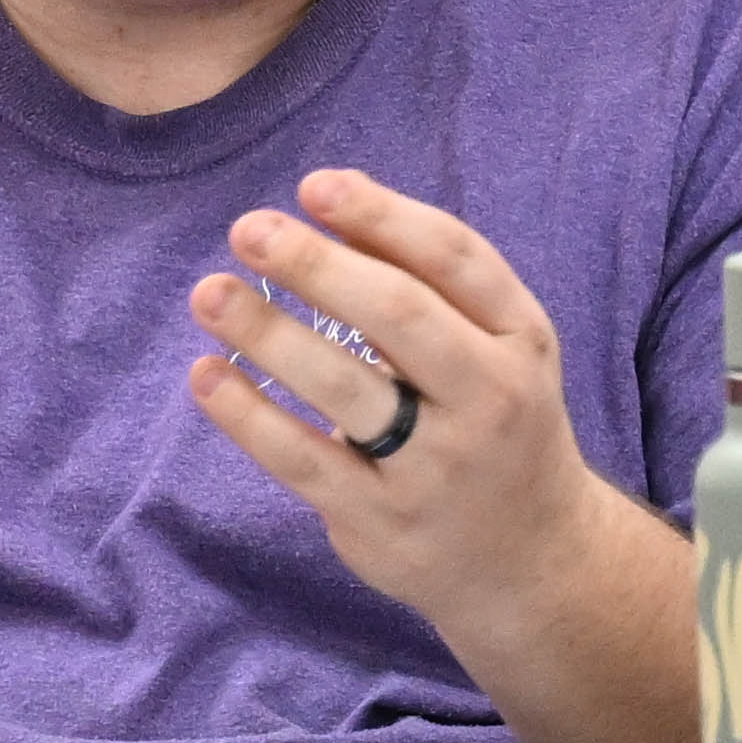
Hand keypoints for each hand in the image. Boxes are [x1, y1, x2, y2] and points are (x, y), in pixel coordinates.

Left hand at [190, 168, 639, 637]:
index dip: (383, 216)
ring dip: (269, 333)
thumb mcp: (498, 348)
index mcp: (521, 339)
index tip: (314, 185)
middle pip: (400, 316)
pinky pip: (303, 460)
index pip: (457, 260)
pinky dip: (249, 416)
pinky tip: (209, 375)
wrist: (532, 557)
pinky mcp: (383, 521)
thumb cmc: (497, 422)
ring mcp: (438, 467)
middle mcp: (490, 399)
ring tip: (211, 293)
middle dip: (318, 266)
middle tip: (250, 229)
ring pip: (345, 388)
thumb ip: (430, 282)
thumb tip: (332, 202)